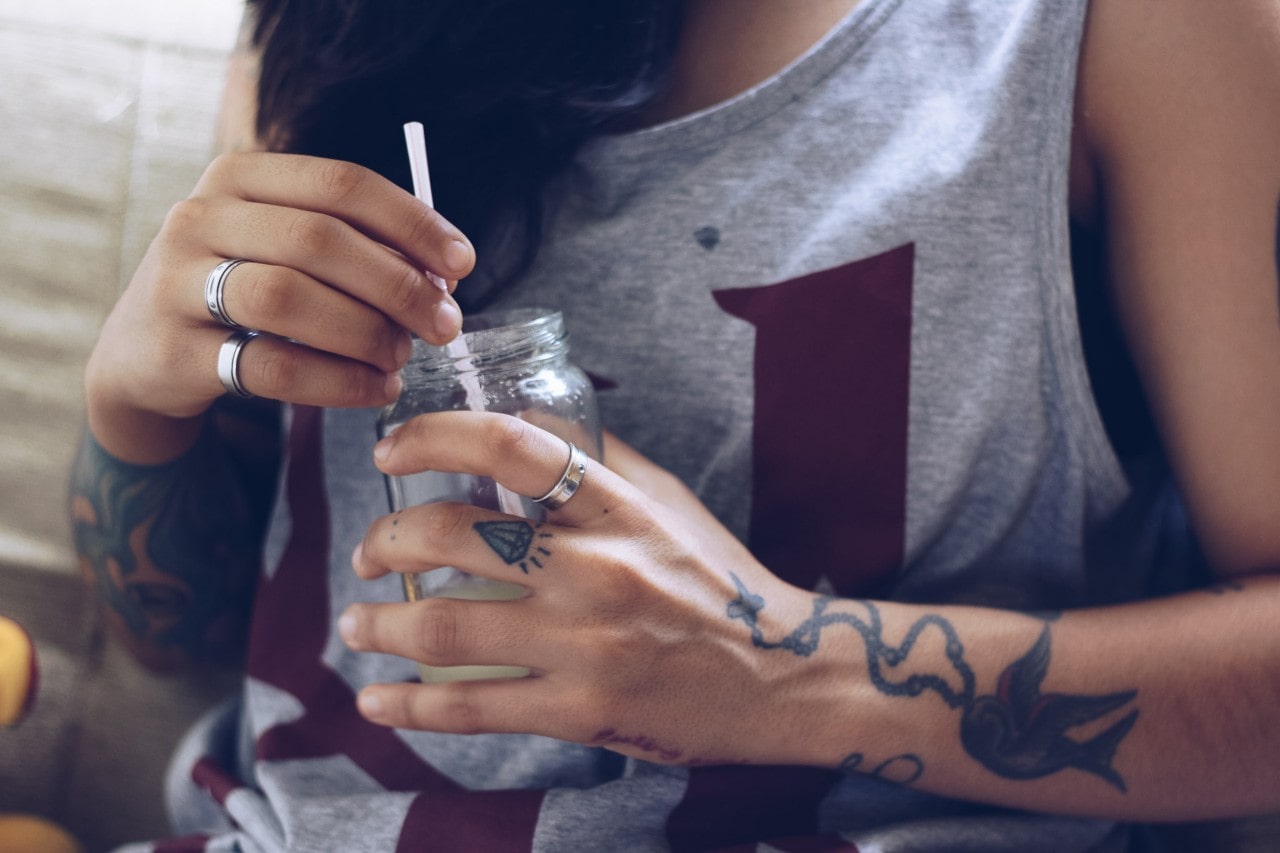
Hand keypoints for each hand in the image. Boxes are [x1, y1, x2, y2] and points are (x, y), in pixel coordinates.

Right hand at [86, 152, 474, 426]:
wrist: (144, 356)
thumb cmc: (243, 293)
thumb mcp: (288, 252)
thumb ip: (359, 251)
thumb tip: (446, 273)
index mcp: (241, 177)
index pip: (341, 184)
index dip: (412, 223)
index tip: (463, 264)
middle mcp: (201, 216)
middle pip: (321, 241)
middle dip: (398, 286)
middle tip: (445, 324)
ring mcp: (177, 281)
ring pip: (289, 300)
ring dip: (364, 333)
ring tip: (402, 357)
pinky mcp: (174, 350)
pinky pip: (269, 366)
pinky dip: (336, 382)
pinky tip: (375, 389)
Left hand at [340, 412, 812, 765]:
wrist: (783, 678)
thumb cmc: (721, 582)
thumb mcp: (669, 503)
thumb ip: (599, 462)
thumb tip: (522, 426)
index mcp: (619, 507)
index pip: (511, 448)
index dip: (434, 437)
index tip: (389, 451)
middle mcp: (598, 569)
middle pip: (455, 537)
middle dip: (385, 541)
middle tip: (368, 553)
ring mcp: (587, 645)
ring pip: (446, 626)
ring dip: (379, 624)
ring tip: (355, 623)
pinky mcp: (582, 713)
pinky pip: (472, 708)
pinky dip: (411, 706)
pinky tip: (377, 701)